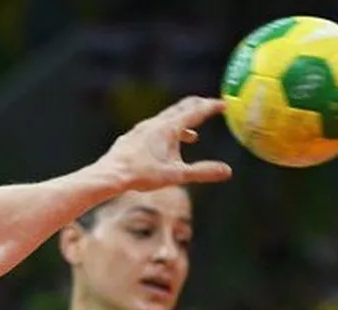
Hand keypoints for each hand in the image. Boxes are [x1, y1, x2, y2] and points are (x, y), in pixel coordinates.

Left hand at [96, 96, 231, 190]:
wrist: (110, 174)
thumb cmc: (141, 175)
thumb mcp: (176, 175)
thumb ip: (202, 172)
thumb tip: (227, 171)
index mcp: (169, 128)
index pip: (195, 113)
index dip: (211, 108)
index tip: (225, 104)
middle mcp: (155, 124)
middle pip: (181, 109)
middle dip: (197, 107)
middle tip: (210, 106)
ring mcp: (142, 129)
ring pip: (167, 121)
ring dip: (182, 125)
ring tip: (193, 137)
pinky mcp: (133, 138)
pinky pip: (154, 131)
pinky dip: (166, 135)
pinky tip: (163, 148)